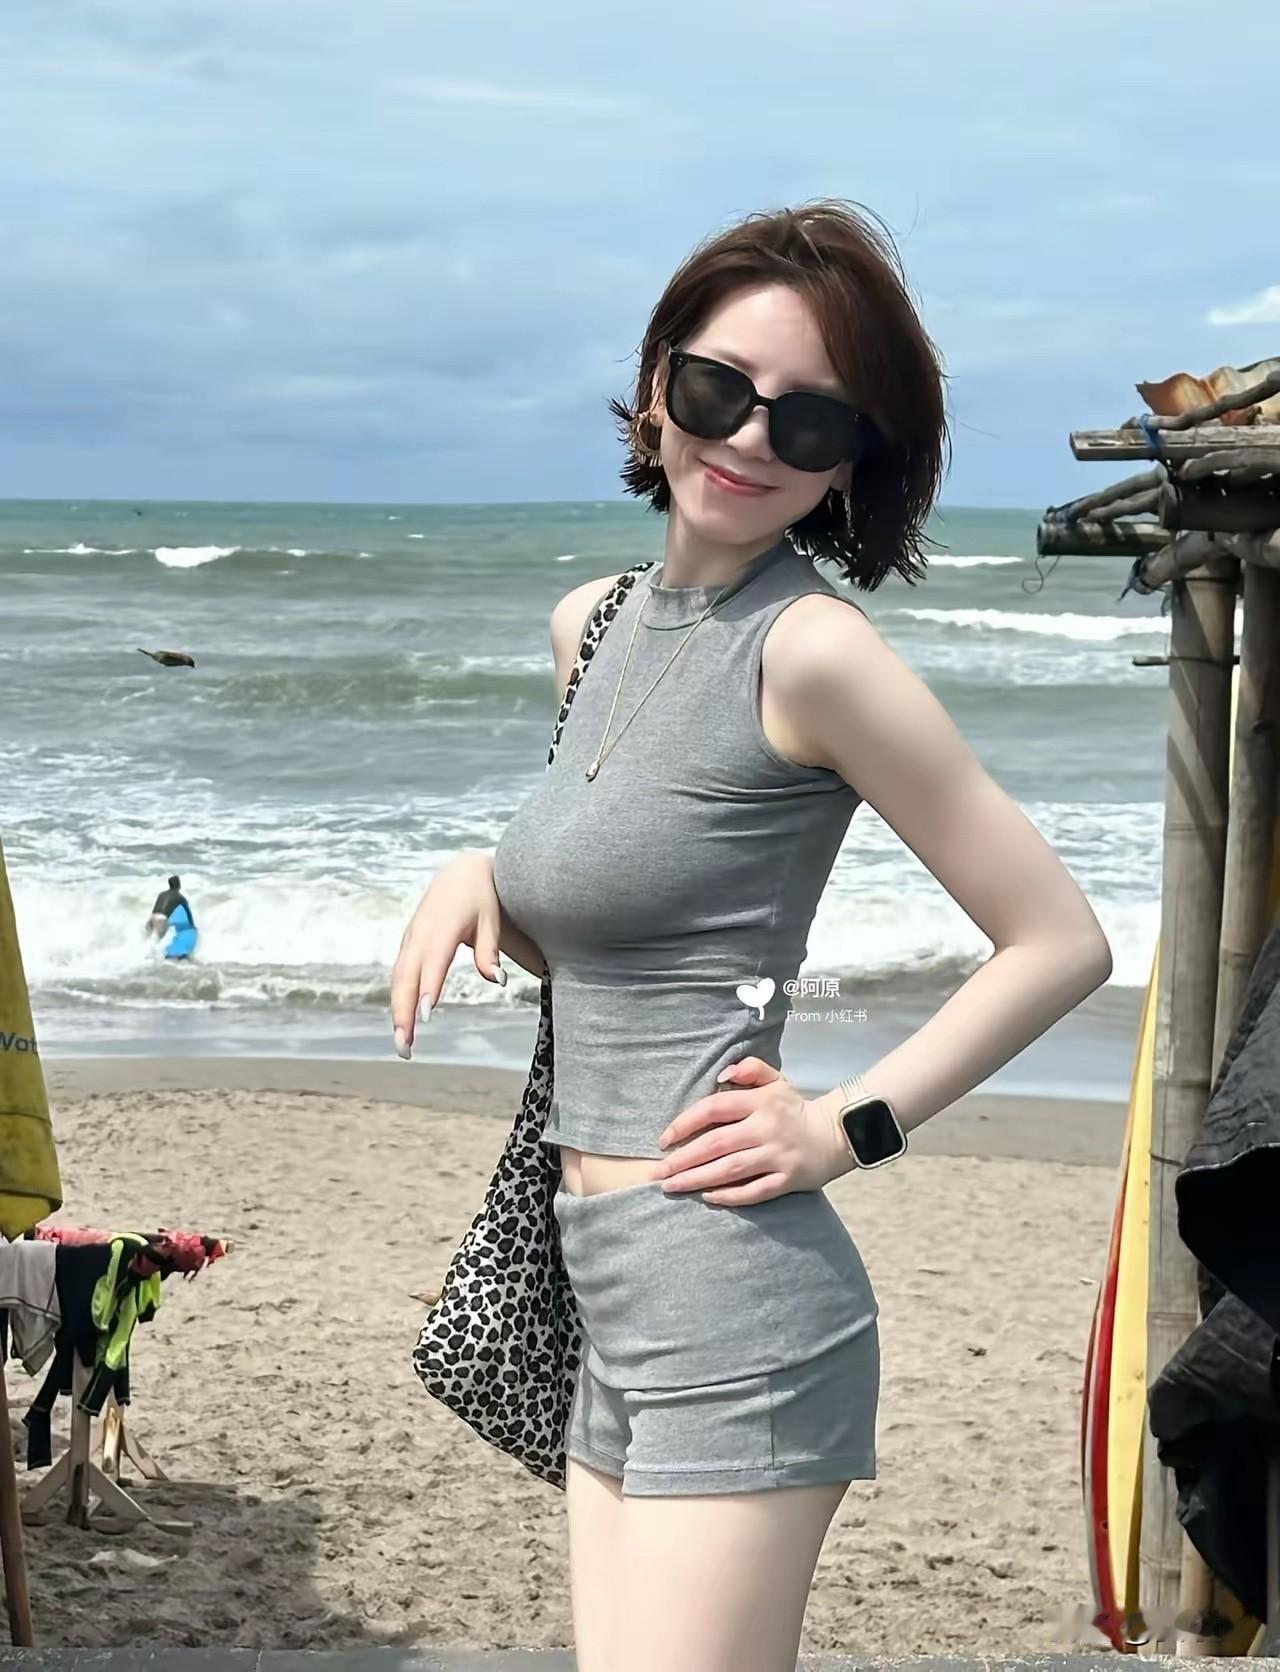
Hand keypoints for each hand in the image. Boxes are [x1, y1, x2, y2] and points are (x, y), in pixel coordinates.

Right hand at [388, 852, 506, 1059]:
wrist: (463, 871)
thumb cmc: (482, 895)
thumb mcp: (492, 920)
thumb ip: (490, 950)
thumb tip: (496, 979)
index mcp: (442, 927)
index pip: (433, 962)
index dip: (427, 988)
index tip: (425, 1015)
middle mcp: (420, 935)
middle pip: (405, 978)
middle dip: (402, 1013)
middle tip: (405, 1046)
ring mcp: (411, 939)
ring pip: (398, 979)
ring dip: (397, 1011)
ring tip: (403, 1043)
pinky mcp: (409, 943)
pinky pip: (400, 974)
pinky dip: (398, 999)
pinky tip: (402, 1022)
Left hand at [654, 1056, 845, 1205]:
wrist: (836, 1134)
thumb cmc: (795, 1108)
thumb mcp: (776, 1080)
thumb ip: (750, 1069)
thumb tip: (722, 1075)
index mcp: (760, 1102)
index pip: (714, 1109)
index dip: (685, 1123)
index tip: (664, 1139)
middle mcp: (766, 1128)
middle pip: (716, 1144)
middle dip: (683, 1159)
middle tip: (658, 1172)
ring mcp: (777, 1156)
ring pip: (730, 1169)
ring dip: (697, 1179)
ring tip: (672, 1187)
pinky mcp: (787, 1180)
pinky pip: (754, 1191)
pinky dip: (730, 1196)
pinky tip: (708, 1197)